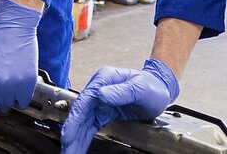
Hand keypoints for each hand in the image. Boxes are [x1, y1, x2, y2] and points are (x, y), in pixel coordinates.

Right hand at [60, 59, 178, 153]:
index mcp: (104, 79)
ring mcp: (99, 101)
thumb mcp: (139, 88)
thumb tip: (100, 94)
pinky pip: (90, 127)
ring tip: (69, 151)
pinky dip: (82, 137)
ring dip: (75, 138)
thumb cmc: (151, 85)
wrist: (160, 89)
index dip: (76, 118)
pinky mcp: (103, 112)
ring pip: (83, 122)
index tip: (70, 134)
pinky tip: (77, 146)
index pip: (85, 100)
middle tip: (67, 148)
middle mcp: (98, 89)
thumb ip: (120, 92)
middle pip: (80, 113)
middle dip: (71, 132)